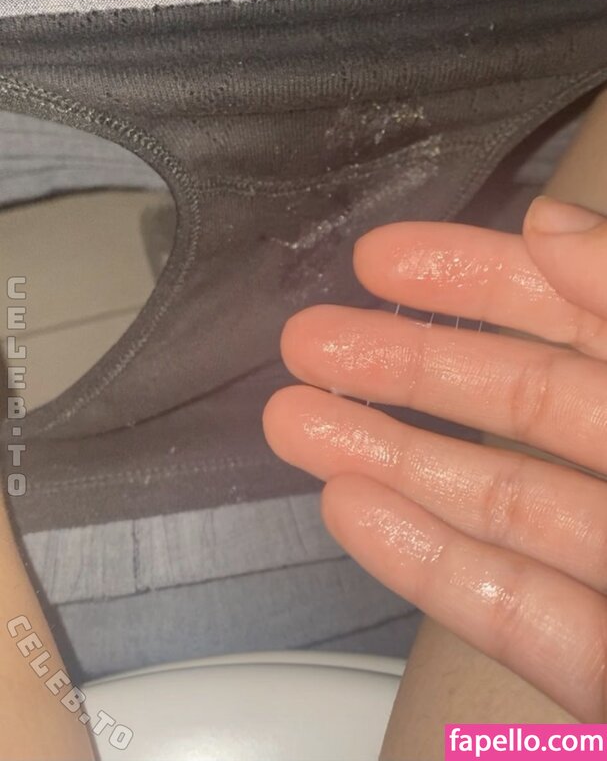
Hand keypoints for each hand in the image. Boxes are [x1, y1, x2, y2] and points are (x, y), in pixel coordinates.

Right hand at [264, 196, 606, 721]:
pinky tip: (352, 509)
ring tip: (293, 419)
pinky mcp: (604, 663)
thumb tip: (552, 225)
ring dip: (390, 458)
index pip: (573, 317)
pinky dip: (429, 564)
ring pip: (499, 502)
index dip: (479, 278)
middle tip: (309, 337)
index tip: (384, 257)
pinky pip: (513, 608)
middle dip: (404, 365)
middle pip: (517, 403)